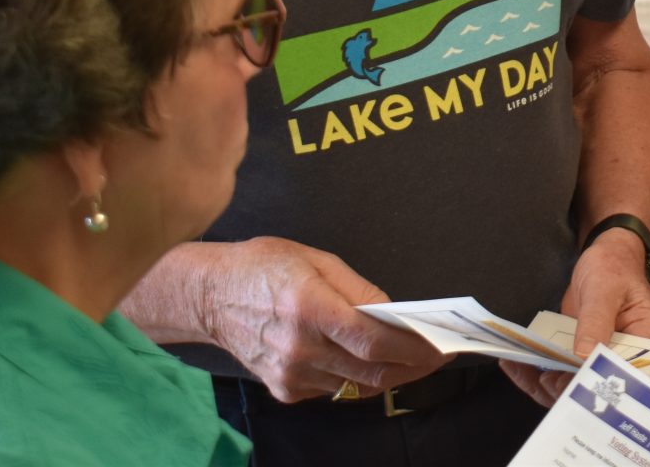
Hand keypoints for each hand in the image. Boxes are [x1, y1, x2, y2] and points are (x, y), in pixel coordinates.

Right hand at [198, 236, 446, 401]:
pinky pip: (335, 389)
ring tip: (416, 359)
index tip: (441, 345)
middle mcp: (299, 348)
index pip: (374, 339)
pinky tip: (372, 362)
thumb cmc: (263, 267)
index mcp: (309, 308)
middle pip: (371, 370)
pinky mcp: (285, 390)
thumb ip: (358, 290)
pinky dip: (358, 377)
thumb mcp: (316, 260)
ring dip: (390, 374)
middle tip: (439, 355)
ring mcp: (290, 375)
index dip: (413, 346)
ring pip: (356, 385)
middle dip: (413, 366)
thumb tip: (394, 313)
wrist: (209, 296)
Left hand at [500, 228, 649, 406]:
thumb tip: (584, 356)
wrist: (604, 257)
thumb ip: (596, 321)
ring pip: (574, 387)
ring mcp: (602, 361)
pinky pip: (560, 374)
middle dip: (567, 389)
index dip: (599, 384)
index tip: (569, 380)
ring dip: (545, 384)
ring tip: (521, 369)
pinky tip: (513, 364)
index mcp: (647, 341)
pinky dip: (536, 373)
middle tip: (543, 377)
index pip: (627, 374)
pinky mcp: (581, 358)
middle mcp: (628, 359)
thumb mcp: (604, 289)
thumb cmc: (613, 267)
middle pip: (599, 387)